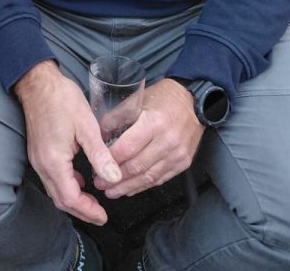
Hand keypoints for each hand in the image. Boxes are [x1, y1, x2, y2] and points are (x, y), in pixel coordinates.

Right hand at [14, 61, 121, 224]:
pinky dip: (66, 185)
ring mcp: (37, 159)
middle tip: (101, 215)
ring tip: (93, 202)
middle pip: (60, 199)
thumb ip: (100, 155)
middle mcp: (42, 165)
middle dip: (81, 211)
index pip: (70, 198)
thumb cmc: (61, 99)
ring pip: (55, 190)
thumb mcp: (86, 126)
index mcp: (54, 161)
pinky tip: (80, 180)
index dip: (88, 211)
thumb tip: (114, 177)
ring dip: (74, 199)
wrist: (37, 82)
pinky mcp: (38, 153)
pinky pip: (52, 178)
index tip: (104, 216)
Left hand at [97, 78, 203, 198]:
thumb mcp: (137, 99)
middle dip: (115, 178)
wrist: (193, 102)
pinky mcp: (183, 163)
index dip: (110, 160)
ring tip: (111, 192)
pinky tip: (131, 189)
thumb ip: (117, 117)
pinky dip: (143, 186)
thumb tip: (98, 135)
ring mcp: (177, 154)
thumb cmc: (163, 98)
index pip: (127, 148)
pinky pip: (160, 179)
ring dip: (128, 187)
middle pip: (136, 166)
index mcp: (153, 122)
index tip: (96, 165)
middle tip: (100, 183)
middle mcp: (167, 141)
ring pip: (148, 177)